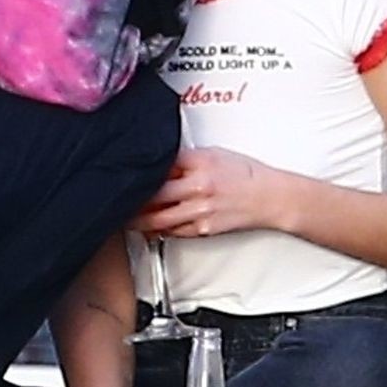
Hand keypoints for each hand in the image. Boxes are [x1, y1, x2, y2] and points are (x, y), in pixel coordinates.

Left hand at [136, 147, 281, 238]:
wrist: (271, 197)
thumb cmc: (246, 175)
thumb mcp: (215, 155)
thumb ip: (186, 160)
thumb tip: (161, 165)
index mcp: (200, 163)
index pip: (160, 166)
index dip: (139, 171)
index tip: (124, 172)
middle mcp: (198, 187)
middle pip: (153, 195)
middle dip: (132, 199)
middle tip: (116, 198)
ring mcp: (200, 211)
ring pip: (158, 218)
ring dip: (138, 219)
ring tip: (124, 217)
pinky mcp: (203, 229)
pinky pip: (173, 231)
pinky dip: (158, 230)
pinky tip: (148, 227)